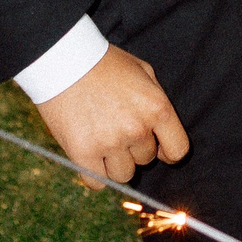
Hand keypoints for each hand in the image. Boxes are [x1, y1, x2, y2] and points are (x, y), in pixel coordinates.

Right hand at [33, 44, 188, 181]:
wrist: (63, 59)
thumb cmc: (104, 63)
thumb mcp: (142, 71)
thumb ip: (156, 100)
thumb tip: (162, 132)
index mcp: (156, 107)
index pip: (177, 150)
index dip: (167, 152)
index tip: (157, 149)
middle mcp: (137, 128)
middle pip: (145, 160)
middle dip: (133, 148)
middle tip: (115, 127)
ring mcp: (110, 142)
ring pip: (123, 175)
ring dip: (114, 163)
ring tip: (101, 140)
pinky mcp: (83, 153)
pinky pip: (97, 182)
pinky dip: (94, 173)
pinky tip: (88, 156)